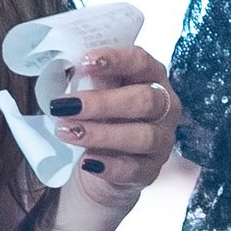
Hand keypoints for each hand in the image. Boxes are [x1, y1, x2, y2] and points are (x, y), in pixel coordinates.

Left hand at [50, 45, 180, 209]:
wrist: (102, 163)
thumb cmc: (101, 117)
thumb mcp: (96, 93)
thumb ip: (90, 80)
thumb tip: (69, 68)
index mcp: (151, 77)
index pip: (140, 62)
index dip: (115, 60)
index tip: (84, 62)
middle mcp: (165, 107)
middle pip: (145, 100)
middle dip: (102, 102)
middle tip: (65, 105)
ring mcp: (162, 140)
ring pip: (142, 136)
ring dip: (101, 134)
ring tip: (67, 131)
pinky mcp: (150, 171)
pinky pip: (134, 169)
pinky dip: (109, 166)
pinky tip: (87, 162)